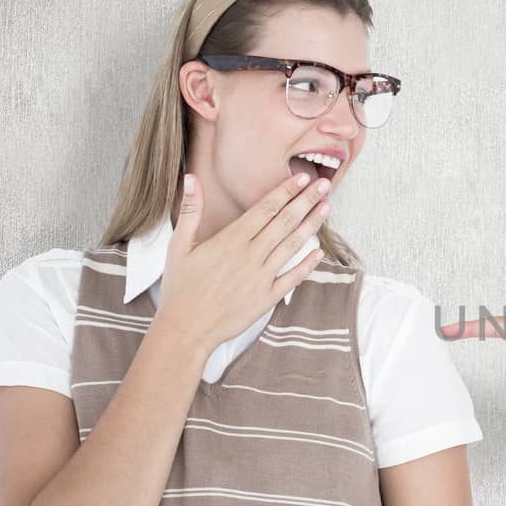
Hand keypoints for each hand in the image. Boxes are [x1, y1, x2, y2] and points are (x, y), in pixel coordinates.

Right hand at [157, 171, 331, 353]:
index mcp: (231, 240)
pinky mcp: (267, 298)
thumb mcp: (179, 246)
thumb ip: (191, 211)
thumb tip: (191, 178)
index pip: (266, 208)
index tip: (303, 177)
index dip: (286, 191)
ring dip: (311, 225)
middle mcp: (250, 256)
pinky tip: (319, 252)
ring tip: (326, 208)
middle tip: (325, 184)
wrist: (186, 328)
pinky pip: (293, 278)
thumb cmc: (181, 287)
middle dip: (306, 201)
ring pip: (292, 246)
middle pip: (284, 222)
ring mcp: (261, 278)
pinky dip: (307, 264)